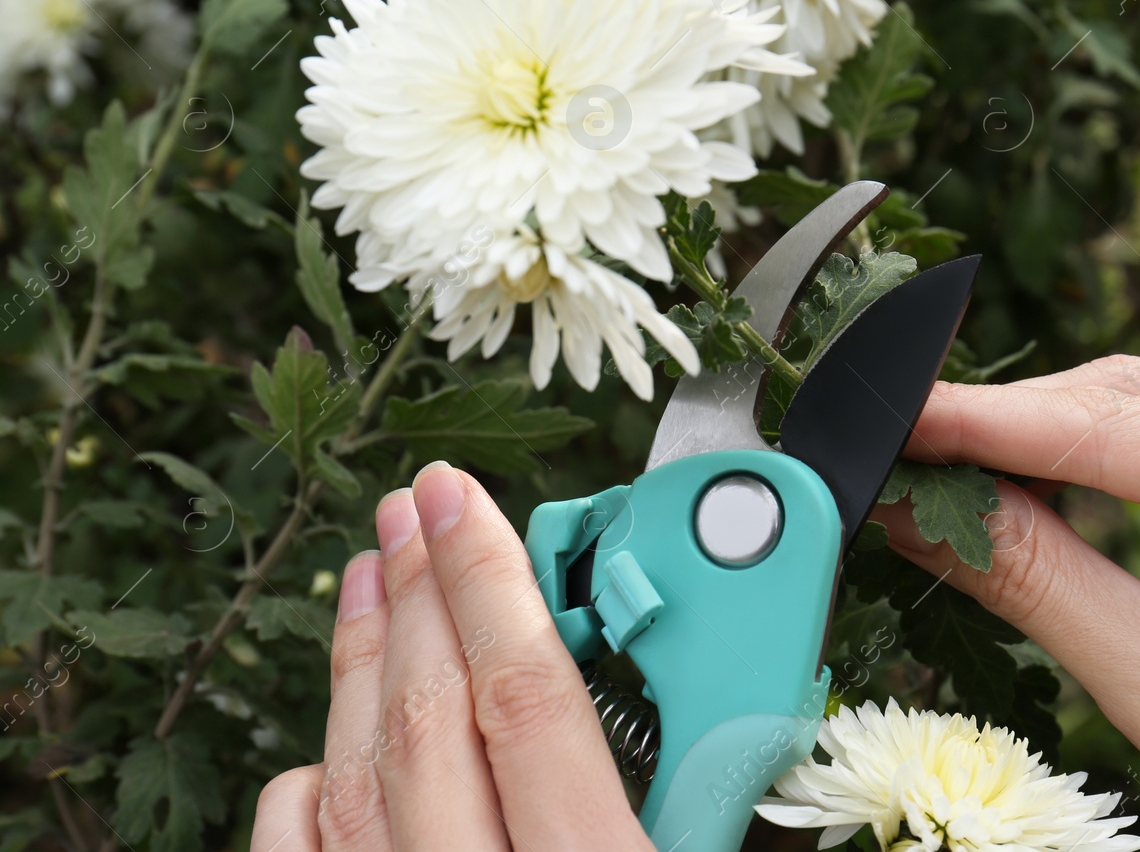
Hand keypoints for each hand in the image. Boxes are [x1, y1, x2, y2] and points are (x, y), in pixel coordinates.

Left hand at [251, 462, 650, 851]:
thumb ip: (677, 784)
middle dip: (417, 596)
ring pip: (356, 781)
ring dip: (360, 666)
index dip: (486, 581)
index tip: (459, 500)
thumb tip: (673, 690)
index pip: (526, 697)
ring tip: (368, 577)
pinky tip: (325, 744)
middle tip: (411, 511)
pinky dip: (308, 793)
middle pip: (430, 722)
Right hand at [875, 356, 1139, 851]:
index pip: (1135, 428)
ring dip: (1064, 444)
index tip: (902, 420)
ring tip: (960, 465)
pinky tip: (1047, 483)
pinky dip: (1119, 474)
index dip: (998, 424)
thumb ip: (1036, 580)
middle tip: (912, 448)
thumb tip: (920, 506)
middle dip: (1024, 428)